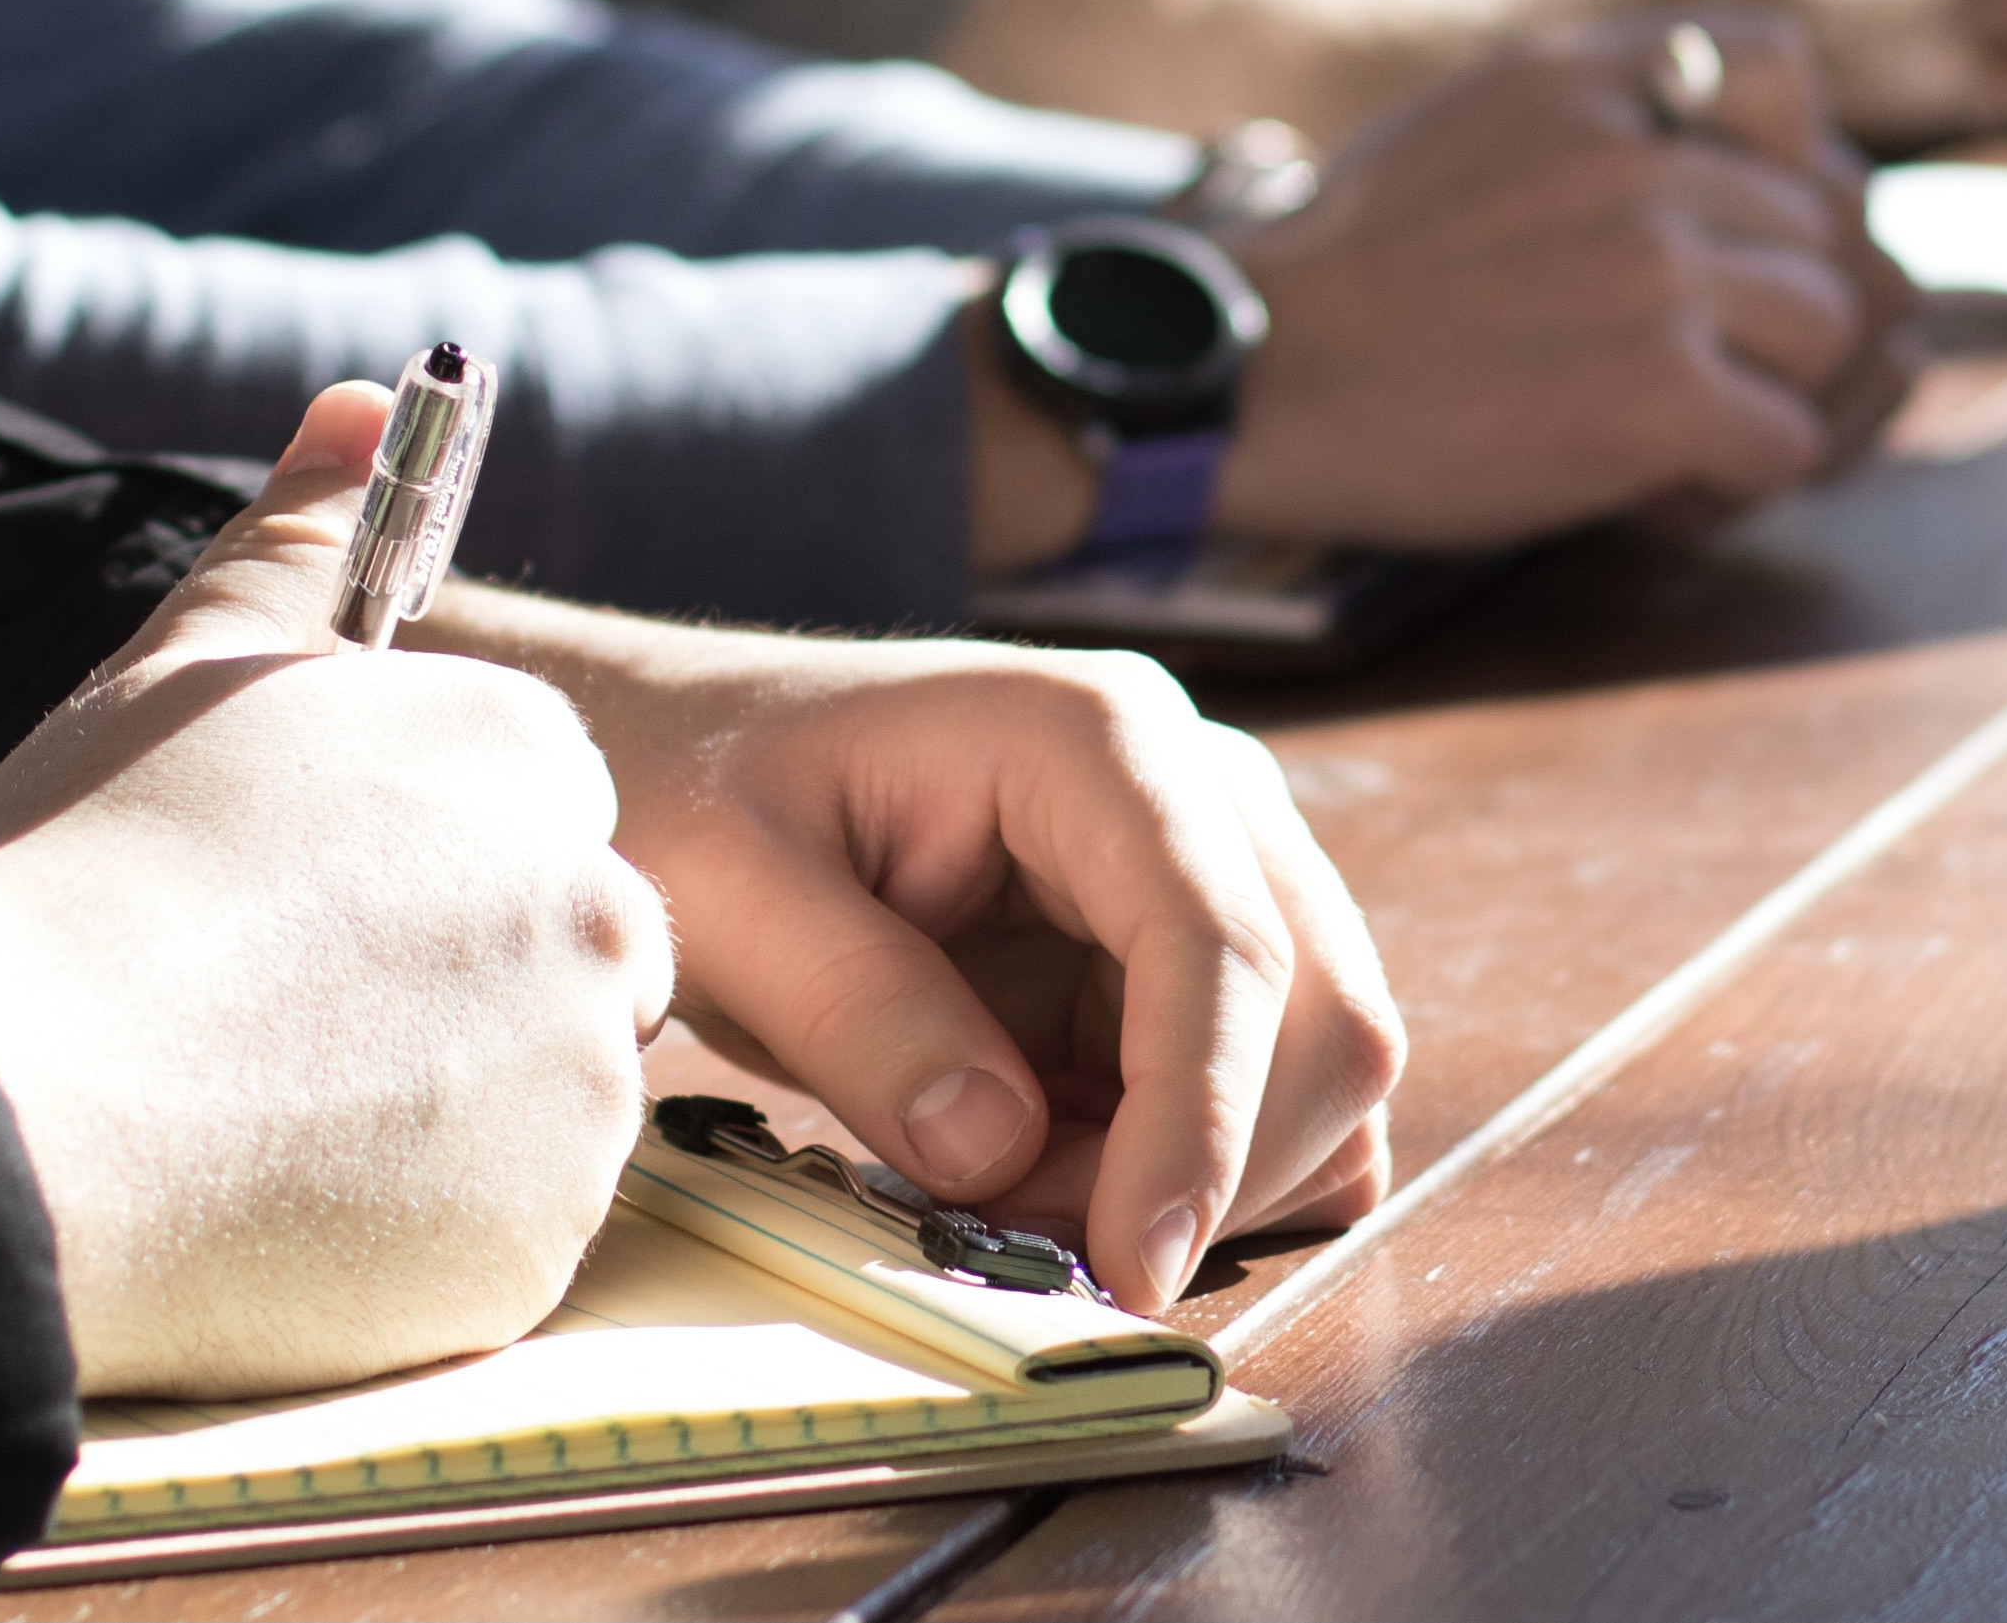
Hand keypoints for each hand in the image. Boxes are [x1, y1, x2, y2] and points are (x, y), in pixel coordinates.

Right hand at [0, 385, 673, 1398]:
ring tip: (257, 1109)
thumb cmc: (81, 870)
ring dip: (436, 1112)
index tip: (303, 915)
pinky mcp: (542, 1239)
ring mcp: (579, 1084)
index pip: (535, 815)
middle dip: (454, 992)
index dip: (412, 872)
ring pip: (540, 1100)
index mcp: (519, 759)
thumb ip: (301, 537)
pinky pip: (504, 1234)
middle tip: (278, 1024)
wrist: (7, 1104)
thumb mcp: (188, 665)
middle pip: (567, 957)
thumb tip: (363, 401)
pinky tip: (279, 1202)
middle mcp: (590, 907)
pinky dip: (417, 1231)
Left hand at [417, 604, 1405, 1310]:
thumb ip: (859, 1012)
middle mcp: (1199, 791)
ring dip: (1197, 1183)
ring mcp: (1213, 873)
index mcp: (1099, 738)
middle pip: (1323, 1016)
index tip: (1133, 1267)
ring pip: (1320, 1072)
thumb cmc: (695, 790)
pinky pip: (1270, 1099)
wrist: (682, 754)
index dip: (1199, 1121)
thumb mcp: (725, 893)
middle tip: (1024, 1243)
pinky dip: (1195, 1178)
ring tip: (1007, 1194)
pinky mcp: (1191, 961)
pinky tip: (1057, 1178)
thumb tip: (997, 1148)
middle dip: (1205, 1170)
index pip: (1221, 943)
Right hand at [1206, 8, 1919, 546]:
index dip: (1780, 158)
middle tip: (1683, 371)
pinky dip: (1729, 485)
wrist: (1240, 380)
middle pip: (1823, 227)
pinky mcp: (1662, 392)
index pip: (1783, 69)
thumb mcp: (1473, 126)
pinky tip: (1641, 489)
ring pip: (1831, 335)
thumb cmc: (1349, 280)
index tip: (1716, 228)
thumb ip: (1605, 122)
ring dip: (1768, 399)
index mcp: (1588, 73)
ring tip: (1661, 434)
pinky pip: (1788, 445)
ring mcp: (1660, 272)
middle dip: (1775, 312)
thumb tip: (1758, 178)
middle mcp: (1642, 156)